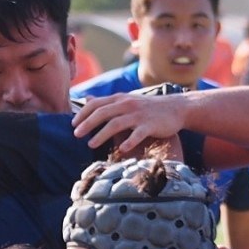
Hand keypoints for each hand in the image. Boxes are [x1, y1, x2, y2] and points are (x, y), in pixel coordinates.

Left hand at [73, 91, 191, 155]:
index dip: (83, 113)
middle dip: (87, 123)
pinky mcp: (150, 125)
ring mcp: (139, 115)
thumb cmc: (148, 108)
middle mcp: (127, 105)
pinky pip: (137, 134)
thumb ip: (108, 102)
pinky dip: (129, 141)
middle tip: (76, 134)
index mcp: (120, 99)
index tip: (73, 124)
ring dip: (101, 134)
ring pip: (116, 123)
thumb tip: (87, 100)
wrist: (176, 108)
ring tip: (90, 144)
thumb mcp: (127, 101)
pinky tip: (121, 149)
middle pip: (103, 113)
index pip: (96, 104)